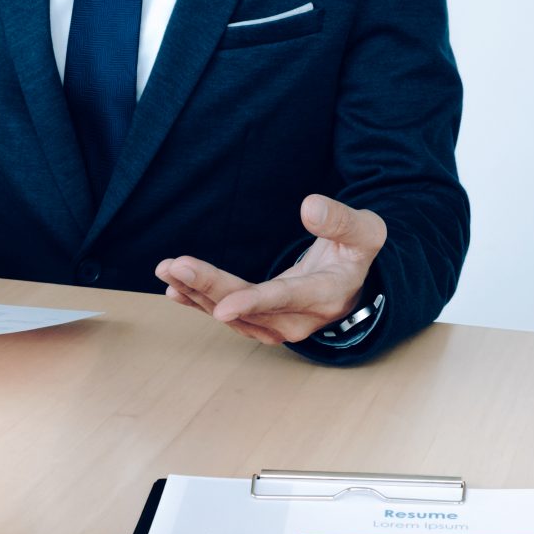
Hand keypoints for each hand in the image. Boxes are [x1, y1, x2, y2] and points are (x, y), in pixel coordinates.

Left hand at [155, 194, 386, 345]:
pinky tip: (174, 289)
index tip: (221, 307)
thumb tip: (310, 207)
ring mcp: (278, 326)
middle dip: (208, 287)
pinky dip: (199, 302)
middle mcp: (298, 319)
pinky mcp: (261, 324)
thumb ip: (341, 220)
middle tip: (174, 266)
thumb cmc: (357, 254)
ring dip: (197, 294)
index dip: (252, 302)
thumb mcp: (366, 231)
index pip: (284, 299)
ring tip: (168, 271)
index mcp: (324, 294)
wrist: (353, 286)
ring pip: (232, 314)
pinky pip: (227, 315)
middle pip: (247, 306)